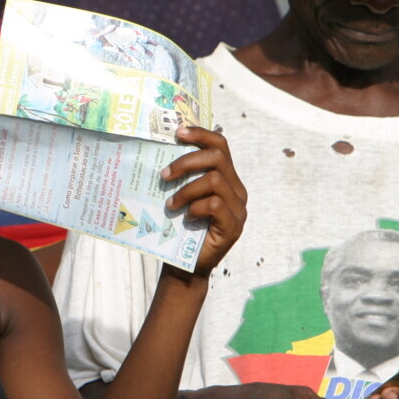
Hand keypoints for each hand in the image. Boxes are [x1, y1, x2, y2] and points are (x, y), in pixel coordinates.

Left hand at [161, 125, 246, 275]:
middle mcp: (237, 190)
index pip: (221, 145)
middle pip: (218, 158)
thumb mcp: (182, 196)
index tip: (178, 132)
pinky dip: (195, 207)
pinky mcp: (233, 226)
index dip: (201, 134)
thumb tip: (160, 148)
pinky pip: (214, 204)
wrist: (185, 266)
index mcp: (227, 178)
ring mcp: (238, 209)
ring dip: (186, 190)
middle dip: (187, 162)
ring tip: (170, 204)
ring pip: (214, 180)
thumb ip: (183, 177)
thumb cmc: (180, 228)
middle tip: (164, 175)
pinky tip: (185, 217)